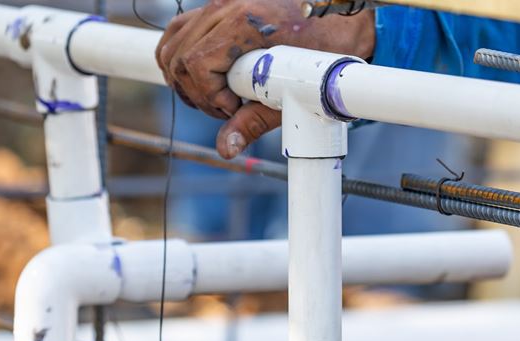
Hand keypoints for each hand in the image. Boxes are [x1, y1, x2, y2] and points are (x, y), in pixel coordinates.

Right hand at [156, 0, 375, 157]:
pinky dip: (181, 53)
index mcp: (245, 24)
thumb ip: (255, 121)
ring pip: (174, 41)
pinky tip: (202, 77)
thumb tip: (226, 148)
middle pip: (179, 56)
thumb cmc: (328, 51)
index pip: (196, 65)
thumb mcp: (294, 92)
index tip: (233, 109)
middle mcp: (228, 7)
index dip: (209, 97)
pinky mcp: (222, 5)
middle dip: (196, 92)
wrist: (345, 19)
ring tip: (215, 96)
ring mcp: (222, 3)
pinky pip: (183, 28)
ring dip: (183, 75)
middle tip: (226, 110)